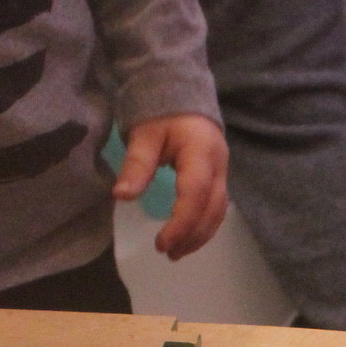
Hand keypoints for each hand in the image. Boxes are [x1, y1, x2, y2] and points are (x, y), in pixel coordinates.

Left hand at [114, 112, 227, 261]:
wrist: (182, 92)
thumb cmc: (161, 112)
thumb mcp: (144, 133)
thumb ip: (136, 164)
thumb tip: (122, 196)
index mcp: (201, 152)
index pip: (196, 194)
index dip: (181, 223)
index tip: (161, 244)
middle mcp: (219, 164)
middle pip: (213, 209)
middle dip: (192, 236)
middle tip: (167, 254)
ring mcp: (223, 171)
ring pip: (219, 211)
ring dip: (199, 235)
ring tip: (176, 252)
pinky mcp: (219, 176)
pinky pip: (216, 207)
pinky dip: (203, 225)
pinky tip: (187, 236)